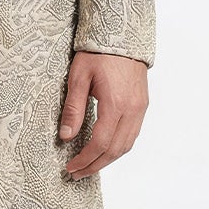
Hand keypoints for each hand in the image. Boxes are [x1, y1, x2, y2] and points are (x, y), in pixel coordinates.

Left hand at [58, 49, 148, 177]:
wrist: (122, 34)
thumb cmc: (98, 53)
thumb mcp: (78, 78)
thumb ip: (73, 108)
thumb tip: (66, 136)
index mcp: (115, 104)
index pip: (100, 143)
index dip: (85, 159)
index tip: (71, 167)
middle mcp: (132, 110)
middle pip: (115, 150)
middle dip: (95, 165)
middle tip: (78, 173)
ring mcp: (140, 108)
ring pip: (127, 145)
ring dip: (108, 159)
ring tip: (90, 166)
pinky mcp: (142, 105)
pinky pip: (132, 134)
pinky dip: (118, 147)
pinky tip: (105, 150)